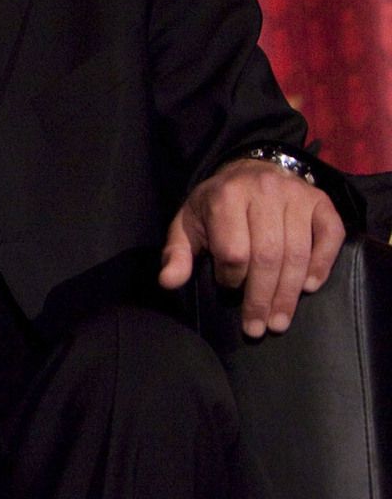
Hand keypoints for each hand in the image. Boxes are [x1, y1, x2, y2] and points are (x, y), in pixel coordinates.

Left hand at [159, 158, 344, 336]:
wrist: (248, 171)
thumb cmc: (215, 205)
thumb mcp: (188, 224)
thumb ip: (176, 253)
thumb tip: (168, 282)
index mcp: (226, 197)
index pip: (234, 251)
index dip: (231, 277)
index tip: (228, 287)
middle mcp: (264, 192)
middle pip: (268, 256)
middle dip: (262, 298)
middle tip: (259, 327)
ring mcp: (296, 195)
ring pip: (298, 252)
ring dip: (289, 293)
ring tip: (279, 321)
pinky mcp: (320, 201)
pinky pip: (330, 236)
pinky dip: (322, 263)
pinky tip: (309, 287)